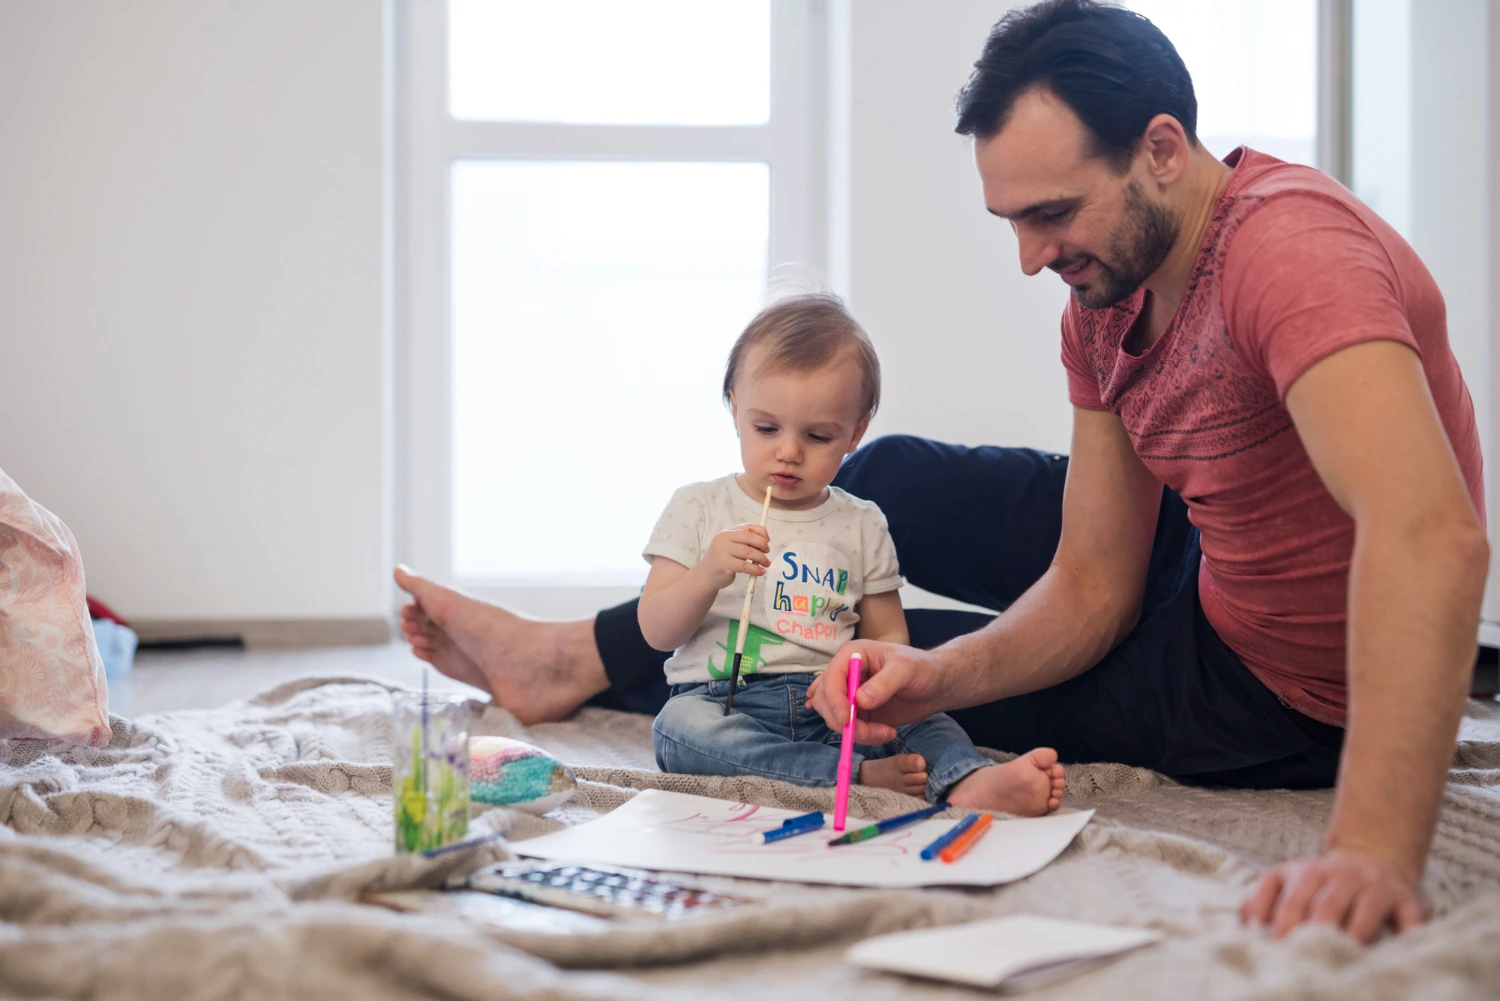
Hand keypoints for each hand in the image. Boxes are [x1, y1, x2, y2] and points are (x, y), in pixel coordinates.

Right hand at [698, 524, 769, 589]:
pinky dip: (755, 569)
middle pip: (748, 538)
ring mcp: (723, 552)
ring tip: (766, 563)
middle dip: (762, 545)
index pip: (747, 527)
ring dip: (761, 558)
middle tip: (767, 552)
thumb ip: (744, 540)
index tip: (768, 540)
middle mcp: (723, 539)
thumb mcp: (731, 545)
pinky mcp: (725, 565)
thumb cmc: (723, 559)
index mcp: (726, 532)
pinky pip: (745, 566)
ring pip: (748, 552)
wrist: (706, 575)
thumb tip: (765, 539)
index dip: (760, 532)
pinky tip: (761, 572)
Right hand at [806, 640, 946, 743]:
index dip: (834, 700)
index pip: (831, 678)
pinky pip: (849, 728)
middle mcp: (845, 674)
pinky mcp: (858, 713)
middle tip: (870, 733)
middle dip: (843, 721)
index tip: (847, 720)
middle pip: (825, 700)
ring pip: (834, 718)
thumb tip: (860, 701)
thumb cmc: (923, 668)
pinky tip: (881, 733)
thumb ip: (884, 683)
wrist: (935, 686)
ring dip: (856, 732)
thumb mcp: (906, 670)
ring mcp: (850, 695)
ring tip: (887, 733)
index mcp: (852, 655)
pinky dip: (861, 736)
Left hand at [1240, 847, 1423, 943]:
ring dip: (1356, 935)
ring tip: (1345, 957)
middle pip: (1328, 905)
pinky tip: (1397, 953)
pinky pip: (1410, 918)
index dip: (1285, 924)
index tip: (1278, 949)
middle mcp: (1344, 876)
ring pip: (1365, 912)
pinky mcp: (1407, 900)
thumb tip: (1249, 927)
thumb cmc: (1317, 882)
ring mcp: (1377, 887)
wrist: (1371, 857)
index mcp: (1308, 871)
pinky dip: (1407, 935)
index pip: (1294, 899)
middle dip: (1317, 931)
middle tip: (1308, 959)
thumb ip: (1259, 899)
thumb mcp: (1284, 879)